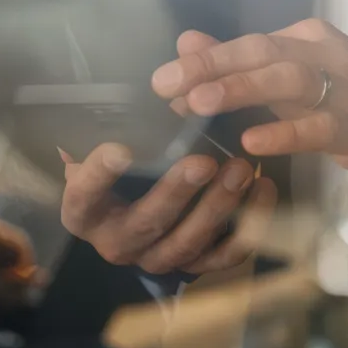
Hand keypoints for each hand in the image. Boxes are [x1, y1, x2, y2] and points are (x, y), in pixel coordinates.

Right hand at [59, 143, 276, 276]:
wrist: (144, 208)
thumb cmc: (129, 167)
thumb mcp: (120, 146)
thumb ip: (129, 126)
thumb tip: (158, 82)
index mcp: (86, 212)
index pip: (83, 196)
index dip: (99, 176)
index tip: (120, 148)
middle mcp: (118, 243)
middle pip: (144, 224)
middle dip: (176, 193)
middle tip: (203, 162)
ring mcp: (158, 258)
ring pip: (187, 243)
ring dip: (217, 207)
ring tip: (241, 170)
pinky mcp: (196, 265)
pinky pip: (224, 254)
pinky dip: (248, 226)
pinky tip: (263, 188)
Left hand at [153, 21, 347, 190]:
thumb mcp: (296, 76)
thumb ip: (242, 63)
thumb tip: (186, 42)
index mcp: (307, 40)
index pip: (248, 44)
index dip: (204, 61)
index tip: (163, 79)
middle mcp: (324, 55)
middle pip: (263, 53)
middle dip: (212, 67)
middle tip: (166, 84)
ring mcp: (344, 90)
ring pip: (288, 80)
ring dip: (241, 88)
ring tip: (199, 103)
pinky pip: (318, 127)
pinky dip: (284, 132)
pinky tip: (252, 141)